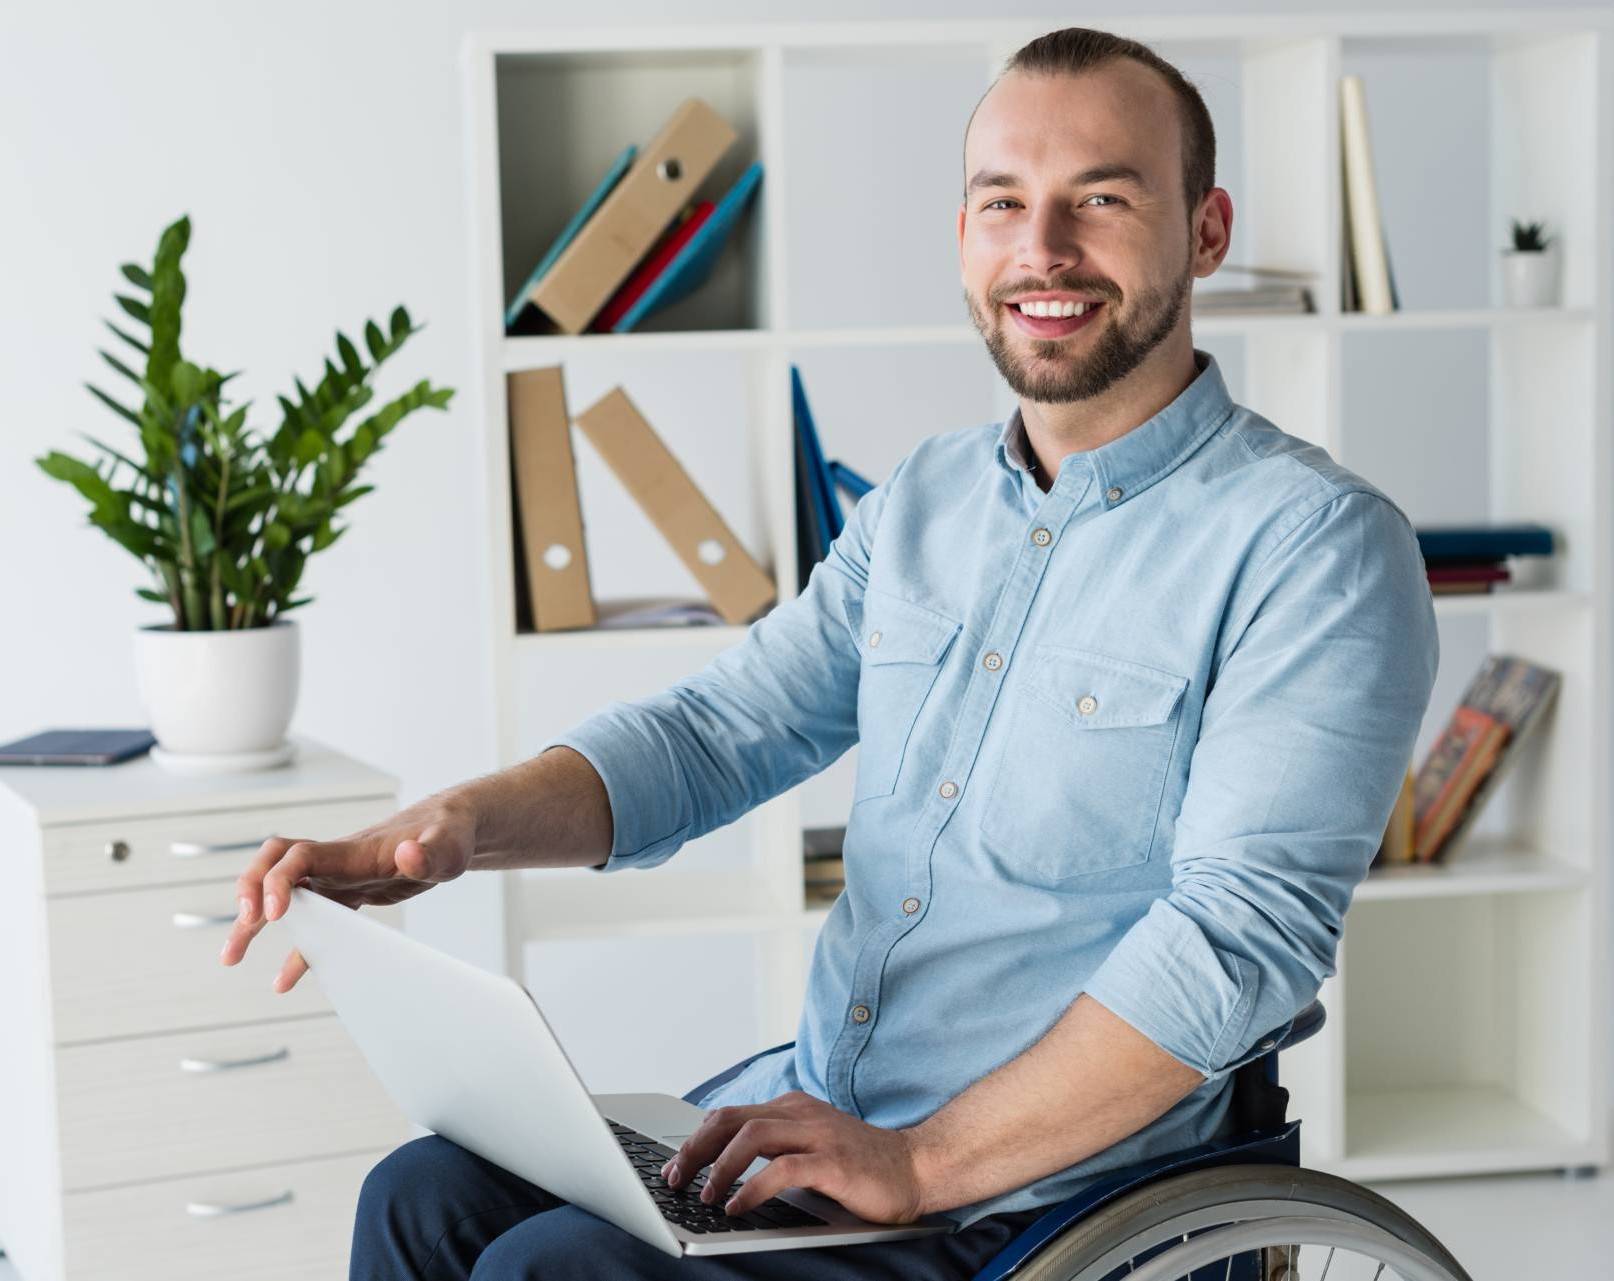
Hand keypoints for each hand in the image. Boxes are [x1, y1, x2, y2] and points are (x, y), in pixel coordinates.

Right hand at [219, 791, 475, 992]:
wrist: (452, 828)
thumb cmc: (450, 834)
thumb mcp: (448, 846)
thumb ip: (429, 852)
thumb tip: (408, 854)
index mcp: (353, 851)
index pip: (299, 856)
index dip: (277, 880)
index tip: (272, 915)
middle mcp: (337, 860)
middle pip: (274, 865)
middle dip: (249, 891)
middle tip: (245, 926)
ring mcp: (340, 877)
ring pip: (284, 895)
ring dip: (253, 922)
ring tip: (229, 958)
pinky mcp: (349, 894)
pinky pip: (314, 922)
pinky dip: (297, 950)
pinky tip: (284, 981)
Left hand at [660, 1091, 926, 1224]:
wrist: (915, 1167)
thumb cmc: (860, 1163)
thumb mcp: (810, 1145)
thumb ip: (774, 1147)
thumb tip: (721, 1167)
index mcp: (792, 1106)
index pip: (730, 1114)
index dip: (696, 1140)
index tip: (676, 1168)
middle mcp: (801, 1113)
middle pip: (731, 1119)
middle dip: (696, 1150)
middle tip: (676, 1180)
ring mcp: (818, 1134)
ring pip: (752, 1135)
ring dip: (720, 1167)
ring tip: (706, 1196)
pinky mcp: (833, 1161)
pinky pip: (783, 1169)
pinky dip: (753, 1187)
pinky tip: (738, 1206)